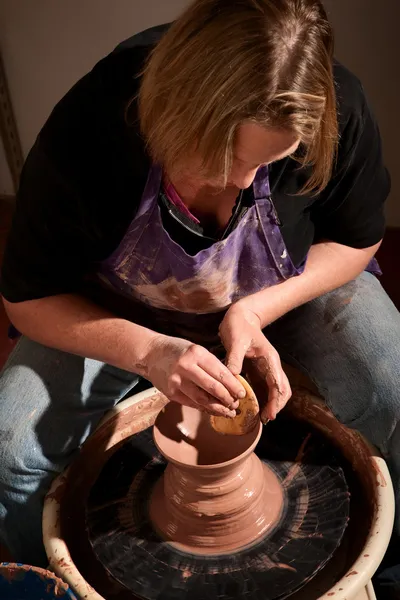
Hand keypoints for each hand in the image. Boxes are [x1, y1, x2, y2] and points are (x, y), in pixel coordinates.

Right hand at [143, 334, 246, 416]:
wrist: (150, 353)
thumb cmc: (177, 350)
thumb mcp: (195, 350)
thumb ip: (210, 364)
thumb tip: (231, 382)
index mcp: (196, 353)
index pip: (220, 372)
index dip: (233, 385)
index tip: (242, 393)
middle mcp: (186, 367)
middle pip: (213, 387)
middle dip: (228, 398)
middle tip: (237, 404)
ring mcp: (177, 381)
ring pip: (203, 399)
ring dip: (218, 408)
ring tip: (229, 412)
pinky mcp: (170, 392)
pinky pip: (192, 403)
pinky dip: (205, 409)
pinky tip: (213, 411)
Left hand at [219, 301, 291, 421]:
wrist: (240, 316)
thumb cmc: (239, 326)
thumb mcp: (236, 341)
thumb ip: (235, 358)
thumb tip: (233, 375)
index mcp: (269, 359)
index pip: (278, 384)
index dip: (276, 400)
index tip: (270, 414)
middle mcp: (271, 365)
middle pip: (282, 390)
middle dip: (277, 405)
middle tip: (265, 419)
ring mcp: (265, 368)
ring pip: (275, 390)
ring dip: (271, 404)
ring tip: (261, 418)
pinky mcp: (257, 370)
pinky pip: (263, 388)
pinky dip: (262, 398)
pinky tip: (253, 407)